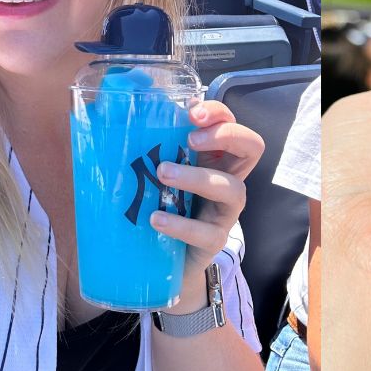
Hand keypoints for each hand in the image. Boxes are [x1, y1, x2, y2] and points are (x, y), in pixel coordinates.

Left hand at [150, 101, 264, 278]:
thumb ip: (148, 145)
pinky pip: (208, 233)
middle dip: (227, 135)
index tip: (192, 113)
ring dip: (199, 177)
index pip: (231, 124)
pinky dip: (182, 224)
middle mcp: (228, 179)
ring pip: (233, 188)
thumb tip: (117, 108)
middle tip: (191, 139)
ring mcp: (225, 211)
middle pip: (253, 147)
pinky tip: (156, 219)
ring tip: (164, 173)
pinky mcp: (214, 241)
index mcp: (215, 158)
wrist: (159, 263)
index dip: (219, 113)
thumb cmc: (158, 206)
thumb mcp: (155, 172)